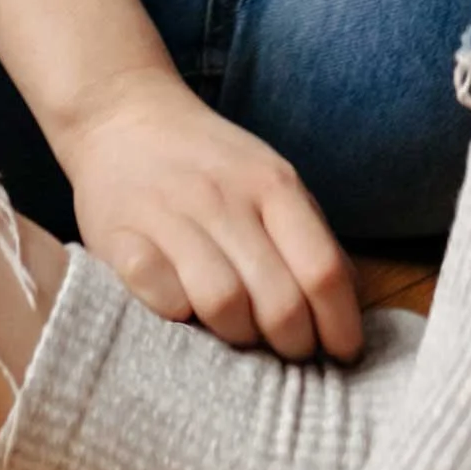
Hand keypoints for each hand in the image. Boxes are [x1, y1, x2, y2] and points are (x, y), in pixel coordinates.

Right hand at [50, 68, 363, 361]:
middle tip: (289, 351)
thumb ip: (309, 235)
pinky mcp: (120, 236)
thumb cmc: (207, 161)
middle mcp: (225, 199)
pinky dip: (177, 315)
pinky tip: (182, 310)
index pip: (322, 271)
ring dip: (238, 336)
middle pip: (279, 301)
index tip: (344, 354)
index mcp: (273, 185)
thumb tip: (350, 301)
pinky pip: (159, 296)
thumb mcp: (270, 178)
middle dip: (293, 344)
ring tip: (238, 334)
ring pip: (223, 304)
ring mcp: (170, 216)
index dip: (340, 325)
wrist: (122, 115)